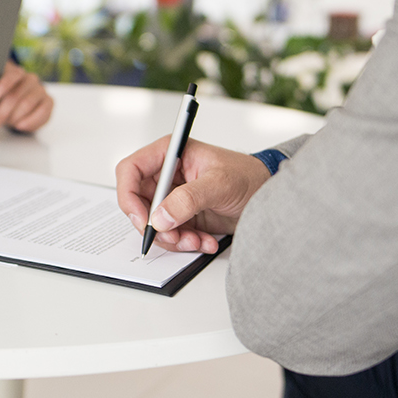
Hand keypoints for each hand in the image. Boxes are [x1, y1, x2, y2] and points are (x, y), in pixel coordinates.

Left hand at [0, 61, 53, 131]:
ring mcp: (40, 90)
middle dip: (4, 110)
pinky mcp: (49, 102)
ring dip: (15, 117)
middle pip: (17, 94)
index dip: (3, 86)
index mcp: (16, 73)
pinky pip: (42, 112)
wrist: (18, 109)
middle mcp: (30, 79)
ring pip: (28, 104)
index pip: (11, 76)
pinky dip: (30, 121)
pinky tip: (21, 125)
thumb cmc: (3, 101)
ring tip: (8, 123)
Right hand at [116, 137, 271, 253]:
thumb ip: (188, 199)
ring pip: (153, 223)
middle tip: (173, 237)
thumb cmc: (249, 176)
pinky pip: (170, 234)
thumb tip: (160, 217)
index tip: (142, 219)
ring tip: (196, 241)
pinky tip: (205, 241)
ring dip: (172, 238)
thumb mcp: (220, 184)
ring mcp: (173, 197)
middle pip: (137, 202)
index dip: (128, 196)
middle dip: (154, 225)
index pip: (130, 170)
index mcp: (170, 154)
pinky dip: (185, 243)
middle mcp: (167, 175)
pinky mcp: (182, 216)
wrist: (269, 196)